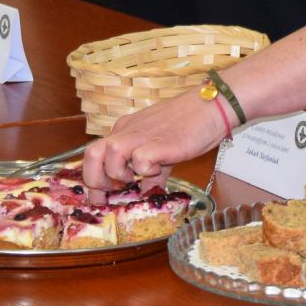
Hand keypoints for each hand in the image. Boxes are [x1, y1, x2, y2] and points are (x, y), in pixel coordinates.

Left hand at [80, 85, 225, 193]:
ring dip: (120, 173)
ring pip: (110, 154)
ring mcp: (142, 135)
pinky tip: (159, 168)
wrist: (212, 107)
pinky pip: (139, 159)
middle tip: (113, 192)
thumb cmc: (190, 125)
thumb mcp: (162, 149)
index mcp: (125, 130)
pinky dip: (145, 170)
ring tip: (139, 177)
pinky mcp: (160, 142)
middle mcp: (128, 131)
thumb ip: (151, 171)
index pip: (95, 154)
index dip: (93, 180)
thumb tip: (144, 193)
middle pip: (92, 154)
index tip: (100, 198)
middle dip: (96, 180)